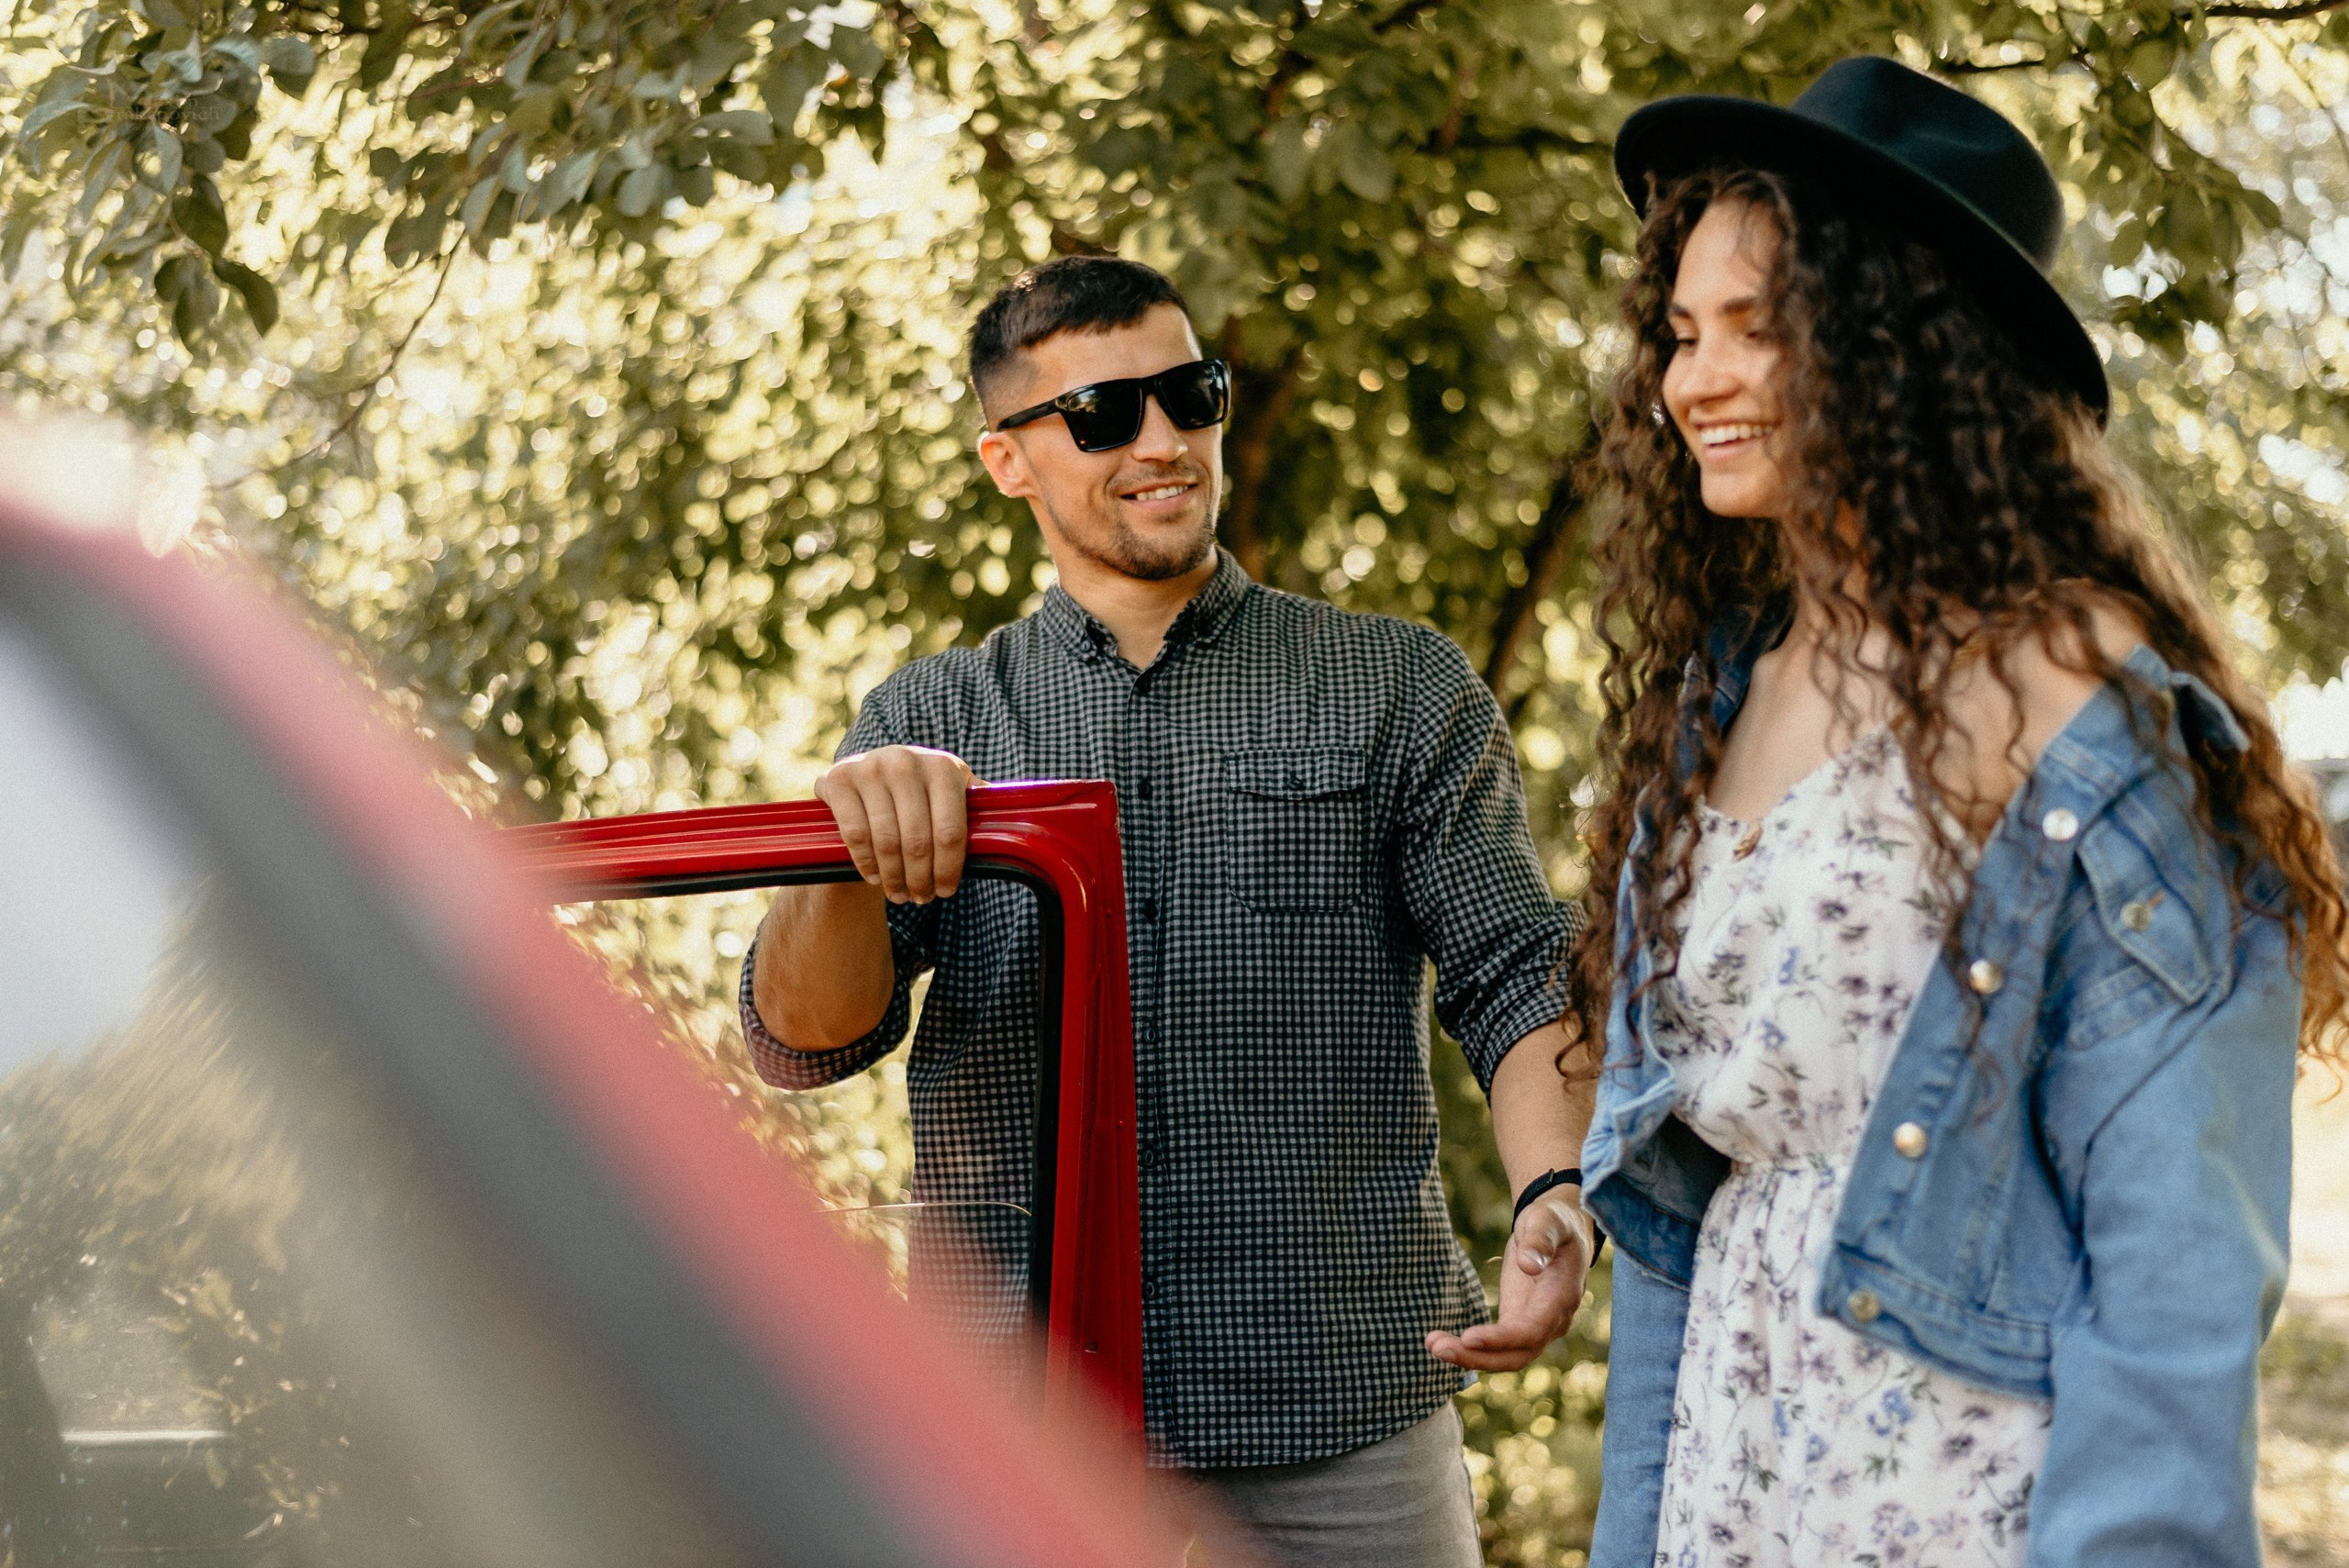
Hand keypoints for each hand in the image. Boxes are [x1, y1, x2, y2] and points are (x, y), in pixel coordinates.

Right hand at [815, 746, 975, 902]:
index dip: (949, 869)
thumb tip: (1018, 824)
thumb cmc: (920, 793)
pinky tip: (874, 877)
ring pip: (887, 841)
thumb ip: (978, 806)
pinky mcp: (839, 778)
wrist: (865, 773)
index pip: (951, 831)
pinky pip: (856, 834)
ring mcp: (870, 767)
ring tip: (899, 894)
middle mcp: (907, 761)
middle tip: (921, 899)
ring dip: (894, 877)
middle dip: (921, 879)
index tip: (946, 890)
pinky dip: (866, 863)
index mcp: (943, 767)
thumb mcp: (950, 793)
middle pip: (918, 841)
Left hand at [1424, 1190, 1593, 1371]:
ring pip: (1507, 1357)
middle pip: (1518, 1355)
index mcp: (1562, 1296)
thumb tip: (1527, 1264)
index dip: (1502, 1339)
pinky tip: (1443, 1342)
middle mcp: (1554, 1320)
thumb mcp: (1548, 1220)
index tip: (1468, 1337)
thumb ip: (1540, 1240)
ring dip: (1470, 1357)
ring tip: (1433, 1344)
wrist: (1560, 1229)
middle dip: (1479, 1357)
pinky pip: (1498, 1347)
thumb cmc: (1553, 1221)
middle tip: (1438, 1348)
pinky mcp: (1520, 1322)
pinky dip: (1472, 1349)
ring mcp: (1538, 1326)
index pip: (1532, 1330)